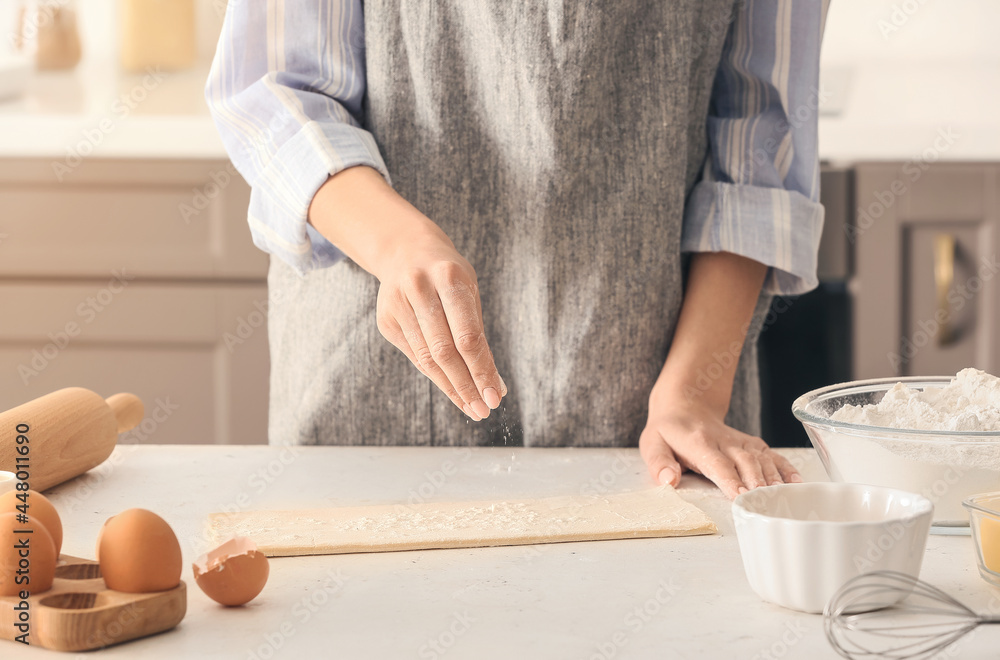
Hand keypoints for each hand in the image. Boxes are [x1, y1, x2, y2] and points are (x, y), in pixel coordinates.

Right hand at [374, 234, 505, 420]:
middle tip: (484, 410)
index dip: (482, 370)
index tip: (496, 396)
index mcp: (449, 277)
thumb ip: (478, 334)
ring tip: (471, 407)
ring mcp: (398, 305)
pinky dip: (436, 376)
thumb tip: (494, 383)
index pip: (468, 336)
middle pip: (445, 351)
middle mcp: (420, 289)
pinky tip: (452, 389)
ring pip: (427, 359)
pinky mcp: (386, 321)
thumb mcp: (469, 292)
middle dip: (467, 385)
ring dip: (452, 388)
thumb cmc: (447, 275)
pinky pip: (415, 356)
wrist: (405, 251)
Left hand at [639, 396, 800, 498]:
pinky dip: (786, 468)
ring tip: (784, 500)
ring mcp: (741, 441)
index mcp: (699, 442)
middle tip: (767, 505)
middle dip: (757, 484)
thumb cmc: (668, 431)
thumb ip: (659, 463)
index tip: (741, 497)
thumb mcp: (652, 444)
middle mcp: (724, 441)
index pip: (717, 463)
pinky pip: (772, 454)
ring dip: (774, 479)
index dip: (730, 480)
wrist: (685, 406)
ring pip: (762, 459)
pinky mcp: (751, 443)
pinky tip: (797, 483)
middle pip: (745, 462)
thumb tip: (668, 480)